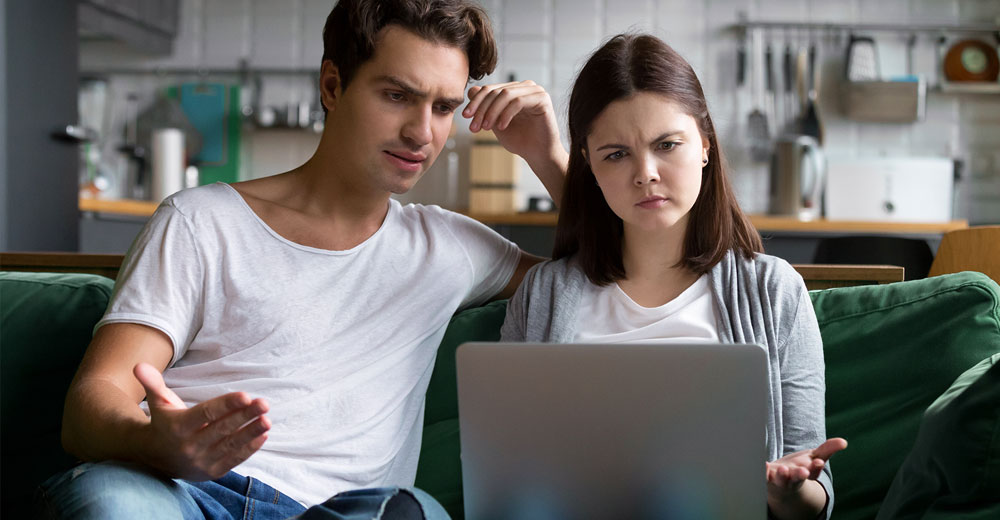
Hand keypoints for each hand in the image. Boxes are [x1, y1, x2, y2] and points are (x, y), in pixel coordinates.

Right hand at [133, 362, 270, 480]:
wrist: (155, 459)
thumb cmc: (163, 423)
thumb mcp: (158, 403)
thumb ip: (152, 384)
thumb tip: (138, 365)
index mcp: (178, 427)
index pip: (206, 414)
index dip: (226, 404)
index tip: (246, 395)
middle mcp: (190, 446)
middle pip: (222, 429)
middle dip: (245, 416)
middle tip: (264, 403)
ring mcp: (201, 461)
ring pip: (230, 445)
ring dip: (251, 432)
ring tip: (267, 420)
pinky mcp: (212, 472)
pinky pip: (233, 459)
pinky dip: (249, 448)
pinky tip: (263, 435)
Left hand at [463, 80, 563, 165]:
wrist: (538, 154)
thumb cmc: (519, 140)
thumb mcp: (496, 123)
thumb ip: (486, 108)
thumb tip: (471, 90)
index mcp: (514, 90)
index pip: (489, 89)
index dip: (475, 102)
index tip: (465, 116)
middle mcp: (525, 86)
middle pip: (495, 91)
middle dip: (481, 109)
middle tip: (473, 127)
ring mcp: (535, 90)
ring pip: (505, 94)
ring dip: (492, 112)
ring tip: (486, 128)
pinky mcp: (542, 98)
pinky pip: (518, 101)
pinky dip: (506, 114)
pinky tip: (501, 127)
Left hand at [766, 438, 846, 501]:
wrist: (779, 486)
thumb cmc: (799, 468)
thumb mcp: (814, 458)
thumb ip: (828, 449)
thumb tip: (844, 442)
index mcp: (807, 474)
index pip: (814, 471)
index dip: (816, 467)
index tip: (818, 462)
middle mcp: (793, 480)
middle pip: (797, 479)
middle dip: (799, 475)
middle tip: (803, 471)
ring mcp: (778, 480)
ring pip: (780, 480)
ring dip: (782, 476)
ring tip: (783, 470)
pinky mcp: (765, 478)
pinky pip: (763, 477)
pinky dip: (763, 473)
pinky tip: (764, 466)